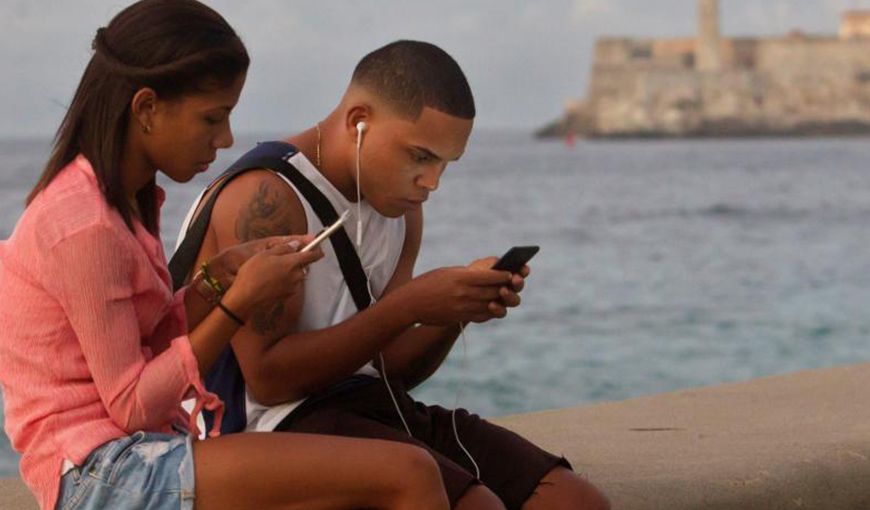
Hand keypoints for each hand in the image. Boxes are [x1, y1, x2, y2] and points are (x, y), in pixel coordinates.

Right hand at [209, 234, 314, 288]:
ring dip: (289, 271)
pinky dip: (284, 280)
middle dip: (296, 260)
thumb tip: (296, 244)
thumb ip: (284, 248)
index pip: (313, 255)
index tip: (318, 246)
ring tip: (271, 269)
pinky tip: (270, 280)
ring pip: (296, 275)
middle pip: (304, 265)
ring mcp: (293, 287)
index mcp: (293, 263)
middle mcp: (297, 276)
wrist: (245, 298)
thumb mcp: (265, 254)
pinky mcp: (287, 295)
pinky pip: (290, 284)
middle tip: (281, 257)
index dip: (317, 249)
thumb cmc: (252, 274)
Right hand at [397, 266, 512, 325]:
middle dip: (506, 288)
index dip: (504, 275)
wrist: (410, 303)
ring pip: (490, 305)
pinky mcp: (459, 318)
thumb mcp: (447, 272)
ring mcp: (462, 307)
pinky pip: (481, 316)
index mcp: (461, 278)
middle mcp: (464, 293)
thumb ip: (467, 274)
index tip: (510, 273)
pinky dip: (490, 311)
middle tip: (513, 285)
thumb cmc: (428, 283)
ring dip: (500, 301)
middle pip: (494, 291)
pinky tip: (492, 307)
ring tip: (504, 296)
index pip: (491, 277)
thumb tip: (487, 275)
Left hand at [468, 256, 530, 313]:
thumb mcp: (481, 266)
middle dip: (518, 283)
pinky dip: (498, 308)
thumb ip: (492, 264)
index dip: (524, 270)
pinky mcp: (497, 311)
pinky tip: (491, 304)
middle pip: (519, 286)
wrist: (462, 291)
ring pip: (514, 300)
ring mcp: (505, 300)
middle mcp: (511, 287)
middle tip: (514, 279)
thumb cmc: (474, 274)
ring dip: (510, 295)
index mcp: (509, 273)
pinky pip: (502, 312)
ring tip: (502, 291)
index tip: (523, 268)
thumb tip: (501, 263)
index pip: (521, 271)